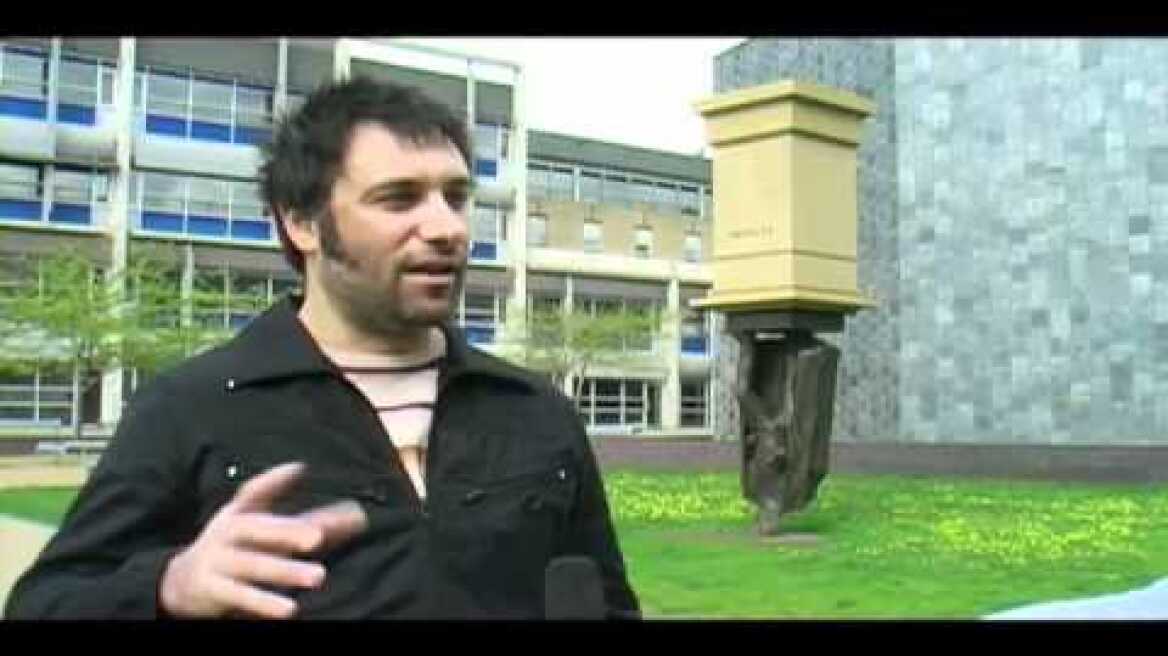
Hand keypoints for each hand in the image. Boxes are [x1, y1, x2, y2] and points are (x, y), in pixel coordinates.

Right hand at [159, 462, 367, 618]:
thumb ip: (273, 495)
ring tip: (319, 576)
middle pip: (255, 529)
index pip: (253, 493)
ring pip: (253, 565)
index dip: (273, 481)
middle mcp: (225, 534)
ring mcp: (217, 561)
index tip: (300, 469)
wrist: (178, 582)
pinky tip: (289, 609)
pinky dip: (264, 603)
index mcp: (236, 514)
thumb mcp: (242, 515)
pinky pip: (241, 596)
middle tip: (319, 535)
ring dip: (285, 571)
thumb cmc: (225, 544)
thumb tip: (300, 467)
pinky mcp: (213, 590)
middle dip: (286, 531)